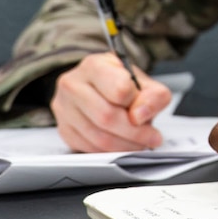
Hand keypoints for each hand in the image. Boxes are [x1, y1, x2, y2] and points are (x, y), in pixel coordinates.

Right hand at [51, 54, 171, 152]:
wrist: (97, 87)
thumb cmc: (119, 83)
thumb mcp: (144, 82)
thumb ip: (153, 96)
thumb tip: (140, 116)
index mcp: (94, 66)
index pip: (120, 90)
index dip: (138, 104)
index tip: (145, 112)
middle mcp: (73, 84)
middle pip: (107, 117)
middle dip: (135, 133)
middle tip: (151, 137)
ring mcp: (64, 108)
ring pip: (98, 137)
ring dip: (125, 146)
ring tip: (139, 143)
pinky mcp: (64, 129)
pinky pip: (90, 149)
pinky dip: (111, 152)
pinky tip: (121, 145)